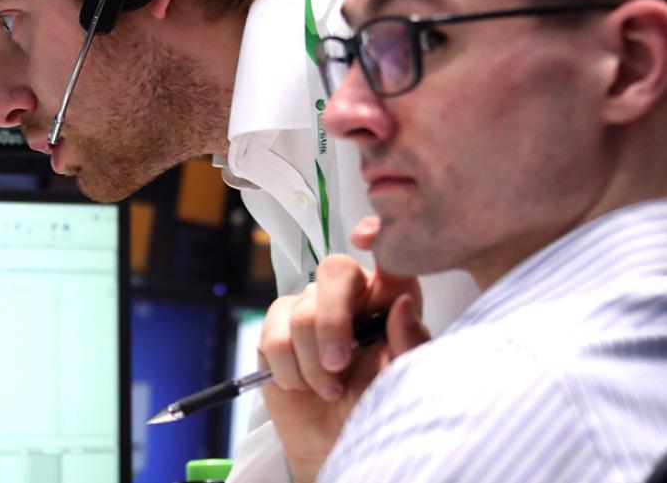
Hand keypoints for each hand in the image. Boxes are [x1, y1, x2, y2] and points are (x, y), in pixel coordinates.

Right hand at [257, 217, 429, 482]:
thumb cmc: (378, 409)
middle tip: (338, 364)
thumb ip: (409, 343)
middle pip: (334, 270)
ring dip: (313, 363)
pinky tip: (302, 386)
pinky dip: (289, 370)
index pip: (387, 256)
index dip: (376, 237)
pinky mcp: (276, 330)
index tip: (365, 238)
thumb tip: (401, 304)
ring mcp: (308, 309)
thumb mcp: (404, 380)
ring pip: (302, 312)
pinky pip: (273, 337)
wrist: (336, 445)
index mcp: (389, 300)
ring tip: (329, 391)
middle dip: (332, 320)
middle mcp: (348, 296)